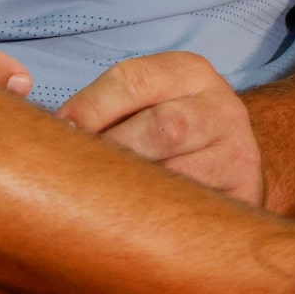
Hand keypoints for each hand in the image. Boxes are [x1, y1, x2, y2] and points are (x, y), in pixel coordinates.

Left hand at [58, 52, 264, 207]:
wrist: (235, 163)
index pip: (131, 80)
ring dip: (133, 189)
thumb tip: (49, 133)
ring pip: (179, 171)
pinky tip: (133, 221)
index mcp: (189, 71)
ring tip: (101, 202)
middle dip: (113, 152)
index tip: (59, 134)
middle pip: (160, 127)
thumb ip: (105, 108)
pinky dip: (158, 215)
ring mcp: (240, 151)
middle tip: (79, 177)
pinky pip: (193, 207)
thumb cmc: (171, 131)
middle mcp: (221, 106)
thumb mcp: (147, 102)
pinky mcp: (245, 193)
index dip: (89, 108)